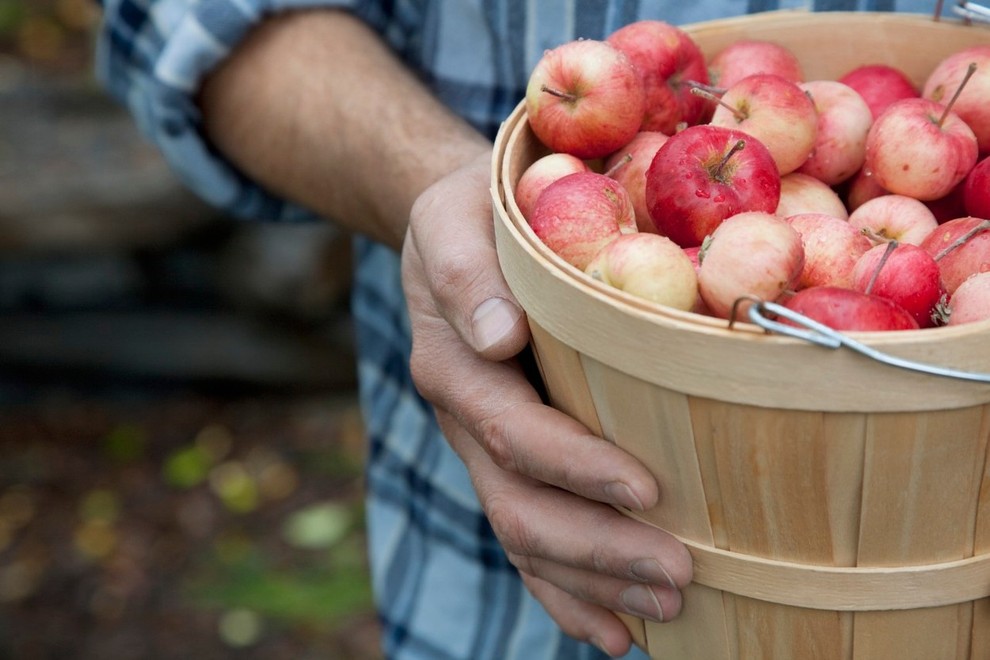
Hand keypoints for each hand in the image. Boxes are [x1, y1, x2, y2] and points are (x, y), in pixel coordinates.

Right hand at [401, 151, 692, 656]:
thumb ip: (465, 270)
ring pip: (527, 535)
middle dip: (598, 549)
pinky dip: (568, 591)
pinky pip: (530, 535)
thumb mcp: (452, 214)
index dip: (578, 467)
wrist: (456, 234)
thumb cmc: (471, 212)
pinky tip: (617, 628)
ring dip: (594, 582)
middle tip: (681, 577)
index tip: (648, 489)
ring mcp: (485, 447)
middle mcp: (467, 420)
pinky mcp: (508, 459)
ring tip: (668, 609)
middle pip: (522, 507)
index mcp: (454, 365)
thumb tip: (499, 337)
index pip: (517, 432)